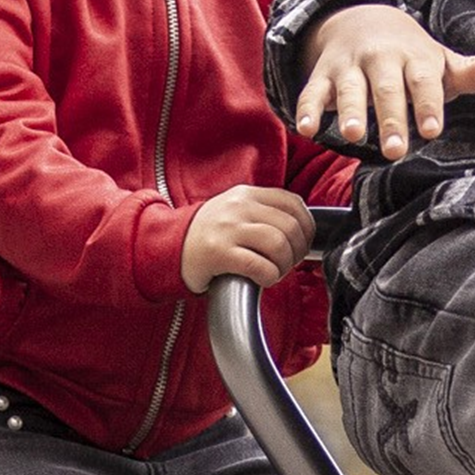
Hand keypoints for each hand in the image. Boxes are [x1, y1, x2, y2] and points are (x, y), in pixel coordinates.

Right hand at [181, 185, 315, 292]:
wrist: (167, 247)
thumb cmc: (208, 235)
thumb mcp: (235, 211)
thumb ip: (264, 211)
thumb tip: (302, 228)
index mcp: (246, 194)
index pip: (293, 203)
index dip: (306, 227)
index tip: (301, 244)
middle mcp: (238, 207)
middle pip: (291, 226)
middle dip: (297, 251)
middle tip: (287, 263)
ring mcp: (228, 228)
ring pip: (279, 244)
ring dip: (284, 265)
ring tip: (275, 272)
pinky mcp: (219, 253)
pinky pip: (260, 266)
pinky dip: (270, 277)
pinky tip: (263, 280)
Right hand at [292, 6, 474, 159]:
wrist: (362, 20)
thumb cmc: (411, 58)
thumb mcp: (442, 63)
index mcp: (415, 57)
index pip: (423, 81)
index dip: (427, 104)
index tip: (432, 130)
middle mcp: (381, 59)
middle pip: (386, 88)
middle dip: (390, 118)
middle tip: (396, 150)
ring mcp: (349, 66)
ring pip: (348, 88)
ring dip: (349, 110)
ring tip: (352, 135)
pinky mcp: (322, 75)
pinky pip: (312, 92)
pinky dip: (307, 109)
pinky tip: (307, 130)